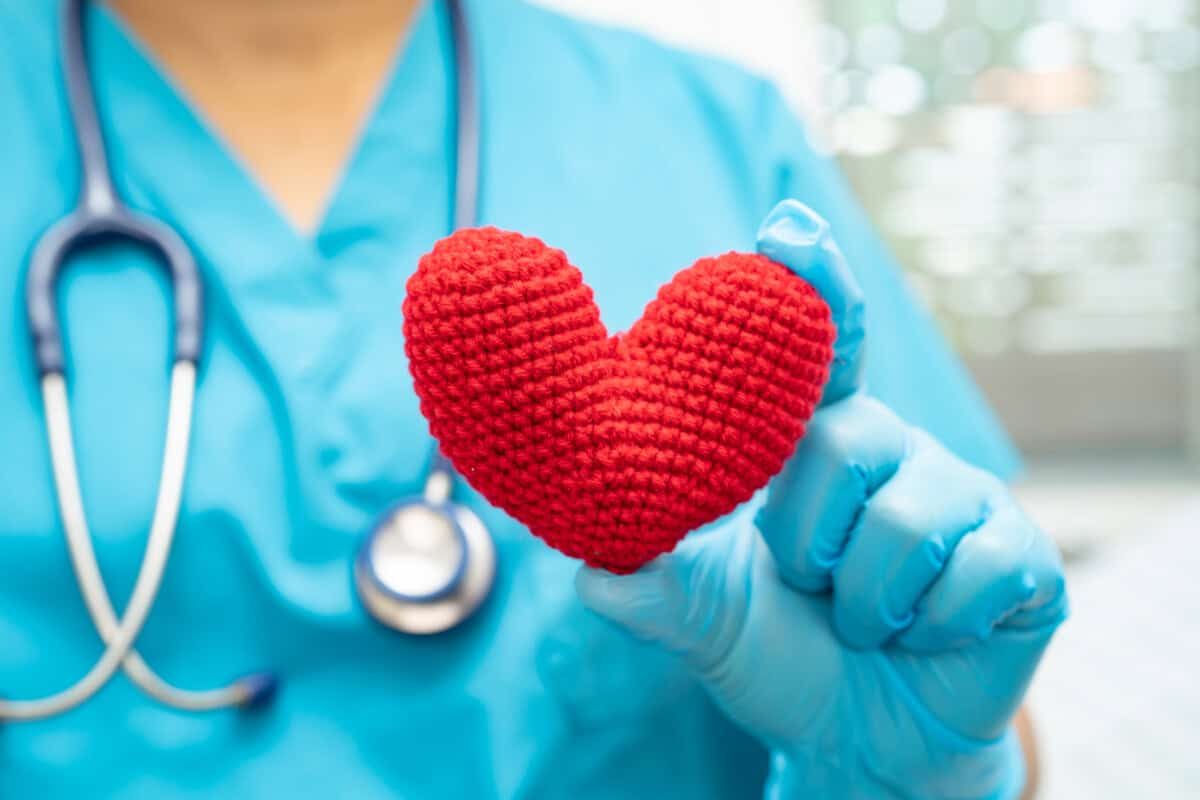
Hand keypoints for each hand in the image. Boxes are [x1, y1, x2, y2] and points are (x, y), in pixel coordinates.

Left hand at [576, 201, 1067, 799]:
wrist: (861, 742)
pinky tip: (925, 635)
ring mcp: (965, 498)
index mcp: (818, 445)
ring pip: (905, 520)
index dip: (810, 284)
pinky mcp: (1022, 556)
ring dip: (863, 599)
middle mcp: (895, 451)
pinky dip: (928, 628)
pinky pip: (973, 574)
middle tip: (808, 583)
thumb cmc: (781, 655)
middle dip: (806, 538)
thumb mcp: (707, 622)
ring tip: (862, 618)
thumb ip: (656, 591)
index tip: (785, 228)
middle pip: (845, 442)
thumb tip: (594, 573)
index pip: (821, 349)